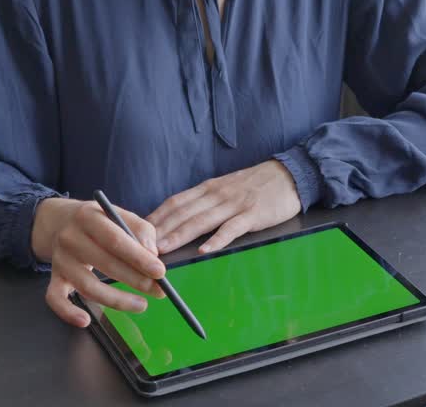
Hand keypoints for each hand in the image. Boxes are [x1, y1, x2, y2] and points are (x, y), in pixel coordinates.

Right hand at [31, 197, 166, 328]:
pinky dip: (68, 312)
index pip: (116, 240)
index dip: (139, 258)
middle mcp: (70, 237)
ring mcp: (60, 259)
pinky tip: (85, 321)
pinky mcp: (54, 277)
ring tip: (141, 305)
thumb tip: (153, 255)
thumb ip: (139, 229)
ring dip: (117, 300)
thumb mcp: (118, 214)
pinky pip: (55, 299)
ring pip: (87, 286)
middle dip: (136, 280)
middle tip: (158, 290)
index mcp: (88, 217)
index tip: (160, 272)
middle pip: (105, 264)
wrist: (61, 221)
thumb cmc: (99, 221)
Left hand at [147, 159, 300, 254]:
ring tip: (162, 250)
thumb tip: (179, 219)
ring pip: (201, 221)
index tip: (136, 232)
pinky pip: (232, 228)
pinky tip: (204, 250)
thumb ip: (204, 202)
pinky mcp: (253, 214)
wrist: (289, 175)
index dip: (154, 218)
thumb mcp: (225, 188)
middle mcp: (216, 194)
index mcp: (207, 188)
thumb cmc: (255, 185)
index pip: (174, 203)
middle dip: (159, 230)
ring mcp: (234, 204)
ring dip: (179, 236)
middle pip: (182, 213)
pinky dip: (217, 239)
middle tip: (139, 246)